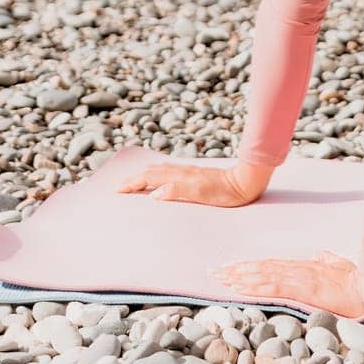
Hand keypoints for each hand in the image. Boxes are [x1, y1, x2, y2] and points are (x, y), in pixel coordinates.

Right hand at [116, 162, 257, 206]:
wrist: (245, 181)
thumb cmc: (226, 192)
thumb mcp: (202, 194)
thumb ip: (178, 191)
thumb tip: (154, 193)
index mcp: (180, 177)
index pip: (149, 178)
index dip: (133, 183)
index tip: (118, 190)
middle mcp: (181, 171)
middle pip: (151, 171)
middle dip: (134, 177)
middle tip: (119, 186)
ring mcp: (188, 171)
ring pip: (159, 169)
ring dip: (144, 174)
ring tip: (134, 180)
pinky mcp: (195, 174)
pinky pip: (169, 170)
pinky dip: (156, 173)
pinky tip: (160, 176)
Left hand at [213, 250, 363, 317]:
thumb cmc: (356, 281)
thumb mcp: (338, 268)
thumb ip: (328, 260)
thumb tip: (319, 254)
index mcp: (304, 268)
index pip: (271, 266)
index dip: (250, 267)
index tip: (231, 268)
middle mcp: (297, 270)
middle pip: (261, 269)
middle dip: (236, 271)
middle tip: (214, 272)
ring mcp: (299, 278)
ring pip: (262, 275)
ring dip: (239, 277)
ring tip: (220, 278)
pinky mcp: (303, 289)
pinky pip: (273, 287)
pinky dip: (254, 286)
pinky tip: (241, 286)